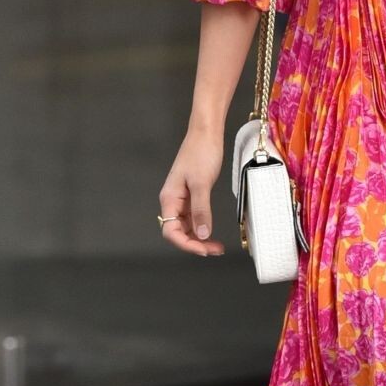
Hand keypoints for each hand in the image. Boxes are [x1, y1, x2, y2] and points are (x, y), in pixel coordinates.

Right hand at [158, 129, 224, 256]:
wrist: (206, 134)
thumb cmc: (200, 153)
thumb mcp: (201, 183)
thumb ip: (201, 210)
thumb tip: (201, 234)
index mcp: (169, 199)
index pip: (171, 231)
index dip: (186, 244)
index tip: (204, 250)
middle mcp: (173, 201)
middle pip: (178, 232)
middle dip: (195, 244)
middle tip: (215, 250)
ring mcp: (182, 199)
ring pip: (187, 227)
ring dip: (199, 239)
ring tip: (216, 246)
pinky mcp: (192, 195)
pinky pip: (194, 218)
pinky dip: (202, 228)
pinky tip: (211, 233)